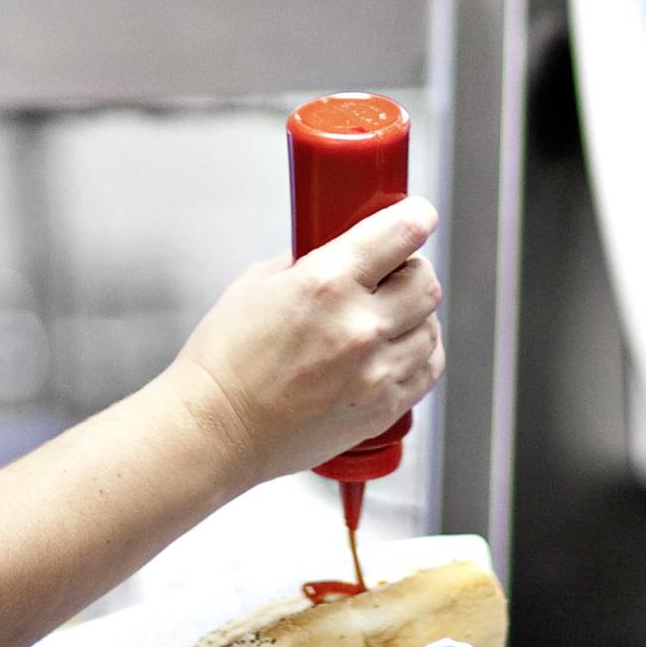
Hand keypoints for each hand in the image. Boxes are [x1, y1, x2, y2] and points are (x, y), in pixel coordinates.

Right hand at [166, 203, 444, 489]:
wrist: (214, 430)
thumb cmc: (225, 360)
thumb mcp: (258, 283)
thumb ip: (307, 259)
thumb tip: (340, 246)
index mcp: (326, 282)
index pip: (402, 233)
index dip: (416, 217)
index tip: (417, 216)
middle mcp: (358, 326)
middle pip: (426, 282)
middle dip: (411, 270)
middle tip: (392, 275)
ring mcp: (374, 372)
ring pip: (431, 328)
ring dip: (415, 316)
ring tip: (388, 319)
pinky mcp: (381, 409)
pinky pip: (427, 370)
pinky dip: (418, 355)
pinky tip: (395, 351)